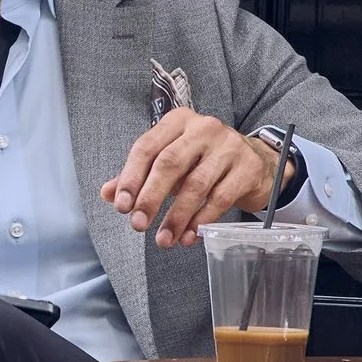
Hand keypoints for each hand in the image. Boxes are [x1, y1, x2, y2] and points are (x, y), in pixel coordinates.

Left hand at [100, 112, 279, 247]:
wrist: (255, 162)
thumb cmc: (204, 161)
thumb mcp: (171, 163)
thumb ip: (139, 176)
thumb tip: (107, 193)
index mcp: (178, 121)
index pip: (147, 147)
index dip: (131, 178)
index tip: (121, 206)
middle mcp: (203, 127)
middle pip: (170, 163)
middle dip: (151, 198)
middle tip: (138, 225)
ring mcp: (229, 146)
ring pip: (196, 184)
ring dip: (176, 216)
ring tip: (164, 239)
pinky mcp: (247, 167)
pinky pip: (220, 198)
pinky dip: (202, 220)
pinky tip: (189, 236)